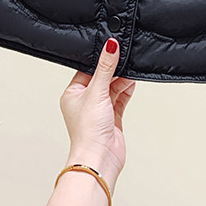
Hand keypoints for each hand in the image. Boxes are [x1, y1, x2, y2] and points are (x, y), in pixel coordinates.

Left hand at [59, 37, 136, 189]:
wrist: (100, 158)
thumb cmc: (88, 131)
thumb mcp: (97, 92)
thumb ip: (106, 68)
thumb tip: (110, 46)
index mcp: (73, 93)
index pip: (87, 70)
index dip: (100, 60)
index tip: (112, 49)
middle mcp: (85, 101)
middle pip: (102, 78)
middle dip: (113, 70)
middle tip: (124, 58)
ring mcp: (99, 110)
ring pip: (112, 87)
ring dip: (122, 80)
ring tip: (130, 70)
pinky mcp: (112, 117)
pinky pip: (120, 98)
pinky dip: (126, 90)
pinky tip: (132, 82)